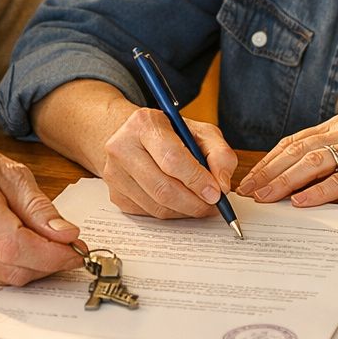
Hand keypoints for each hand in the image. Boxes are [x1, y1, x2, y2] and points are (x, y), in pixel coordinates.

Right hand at [0, 136, 85, 286]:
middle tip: (71, 247)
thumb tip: (66, 235)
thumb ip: (40, 207)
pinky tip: (22, 250)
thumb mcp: (13, 173)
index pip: (13, 244)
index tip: (77, 249)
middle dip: (50, 262)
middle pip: (11, 267)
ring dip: (35, 267)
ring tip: (49, 246)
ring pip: (6, 279)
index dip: (50, 253)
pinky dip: (16, 269)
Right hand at [95, 106, 237, 219]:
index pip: (172, 158)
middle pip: (163, 188)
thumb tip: (222, 185)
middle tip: (214, 206)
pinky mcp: (115, 194)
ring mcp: (115, 173)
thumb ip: (219, 153)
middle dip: (195, 203)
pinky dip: (171, 214)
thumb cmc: (171, 134)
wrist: (134, 137)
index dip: (197, 180)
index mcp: (145, 124)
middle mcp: (122, 147)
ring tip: (201, 204)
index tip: (216, 193)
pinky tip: (181, 203)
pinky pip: (148, 214)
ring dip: (185, 211)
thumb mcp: (201, 131)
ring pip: (156, 206)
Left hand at [238, 115, 337, 207]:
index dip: (269, 160)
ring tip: (265, 197)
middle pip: (297, 150)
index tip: (250, 178)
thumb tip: (304, 182)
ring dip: (284, 180)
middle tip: (246, 192)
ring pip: (313, 162)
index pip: (295, 141)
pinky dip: (318, 192)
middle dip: (267, 171)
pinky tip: (301, 202)